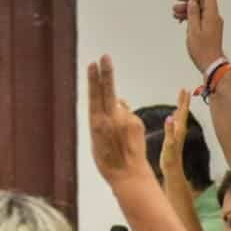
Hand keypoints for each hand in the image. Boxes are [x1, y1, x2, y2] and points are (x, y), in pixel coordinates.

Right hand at [87, 55, 151, 184]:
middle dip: (106, 73)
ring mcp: (125, 120)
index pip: (95, 96)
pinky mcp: (137, 123)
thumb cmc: (108, 159)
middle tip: (105, 56)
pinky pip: (129, 115)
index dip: (94, 79)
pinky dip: (126, 121)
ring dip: (116, 113)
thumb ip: (104, 118)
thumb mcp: (97, 139)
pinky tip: (125, 138)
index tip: (93, 64)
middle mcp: (111, 119)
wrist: (128, 173)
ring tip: (116, 136)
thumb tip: (117, 100)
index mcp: (97, 123)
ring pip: (119, 107)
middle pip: (108, 91)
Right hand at [159, 89, 189, 175]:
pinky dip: (175, 117)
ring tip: (180, 100)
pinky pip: (175, 123)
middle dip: (183, 101)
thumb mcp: (169, 143)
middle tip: (184, 90)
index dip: (183, 101)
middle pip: (182, 112)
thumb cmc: (170, 157)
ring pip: (180, 117)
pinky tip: (173, 116)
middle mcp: (180, 130)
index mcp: (179, 129)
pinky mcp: (174, 138)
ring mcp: (177, 134)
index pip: (182, 111)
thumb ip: (170, 131)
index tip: (184, 89)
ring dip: (180, 108)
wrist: (172, 168)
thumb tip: (169, 117)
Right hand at [172, 0, 224, 73]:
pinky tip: (180, 18)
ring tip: (174, 11)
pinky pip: (198, 15)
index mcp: (211, 13)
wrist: (211, 63)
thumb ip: (192, 13)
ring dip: (186, 7)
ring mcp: (212, 20)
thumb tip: (192, 0)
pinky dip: (189, 14)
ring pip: (198, 7)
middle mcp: (213, 14)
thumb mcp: (193, 31)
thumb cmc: (202, 49)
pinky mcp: (208, 26)